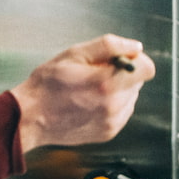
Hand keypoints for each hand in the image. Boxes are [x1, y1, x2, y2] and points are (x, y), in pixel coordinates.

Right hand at [10, 34, 154, 152]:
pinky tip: (89, 101)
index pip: (147, 69)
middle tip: (94, 73)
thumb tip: (135, 47)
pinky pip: (121, 112)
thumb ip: (109, 46)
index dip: (133, 59)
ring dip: (117, 90)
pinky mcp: (108, 133)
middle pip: (137, 82)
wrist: (31, 117)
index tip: (116, 59)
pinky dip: (111, 104)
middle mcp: (114, 107)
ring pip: (130, 97)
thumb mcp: (74, 54)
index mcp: (107, 84)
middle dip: (122, 74)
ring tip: (89, 89)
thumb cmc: (48, 84)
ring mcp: (112, 122)